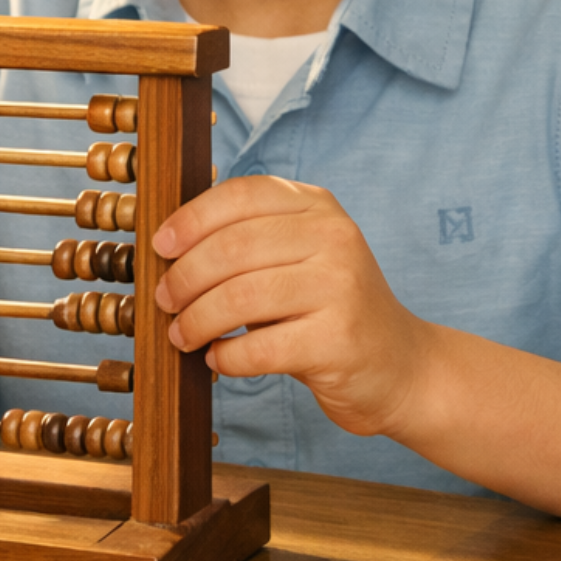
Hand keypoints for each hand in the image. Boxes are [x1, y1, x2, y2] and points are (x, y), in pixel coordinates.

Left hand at [152, 176, 428, 436]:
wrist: (400, 365)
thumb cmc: (329, 309)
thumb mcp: (300, 256)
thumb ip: (251, 241)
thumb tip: (168, 247)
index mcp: (319, 206)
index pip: (243, 195)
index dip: (192, 218)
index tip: (160, 246)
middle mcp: (335, 238)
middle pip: (233, 247)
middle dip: (184, 277)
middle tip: (164, 301)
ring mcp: (341, 287)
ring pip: (240, 297)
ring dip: (197, 320)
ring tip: (183, 336)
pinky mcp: (338, 340)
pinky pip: (259, 348)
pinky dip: (226, 357)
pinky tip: (219, 359)